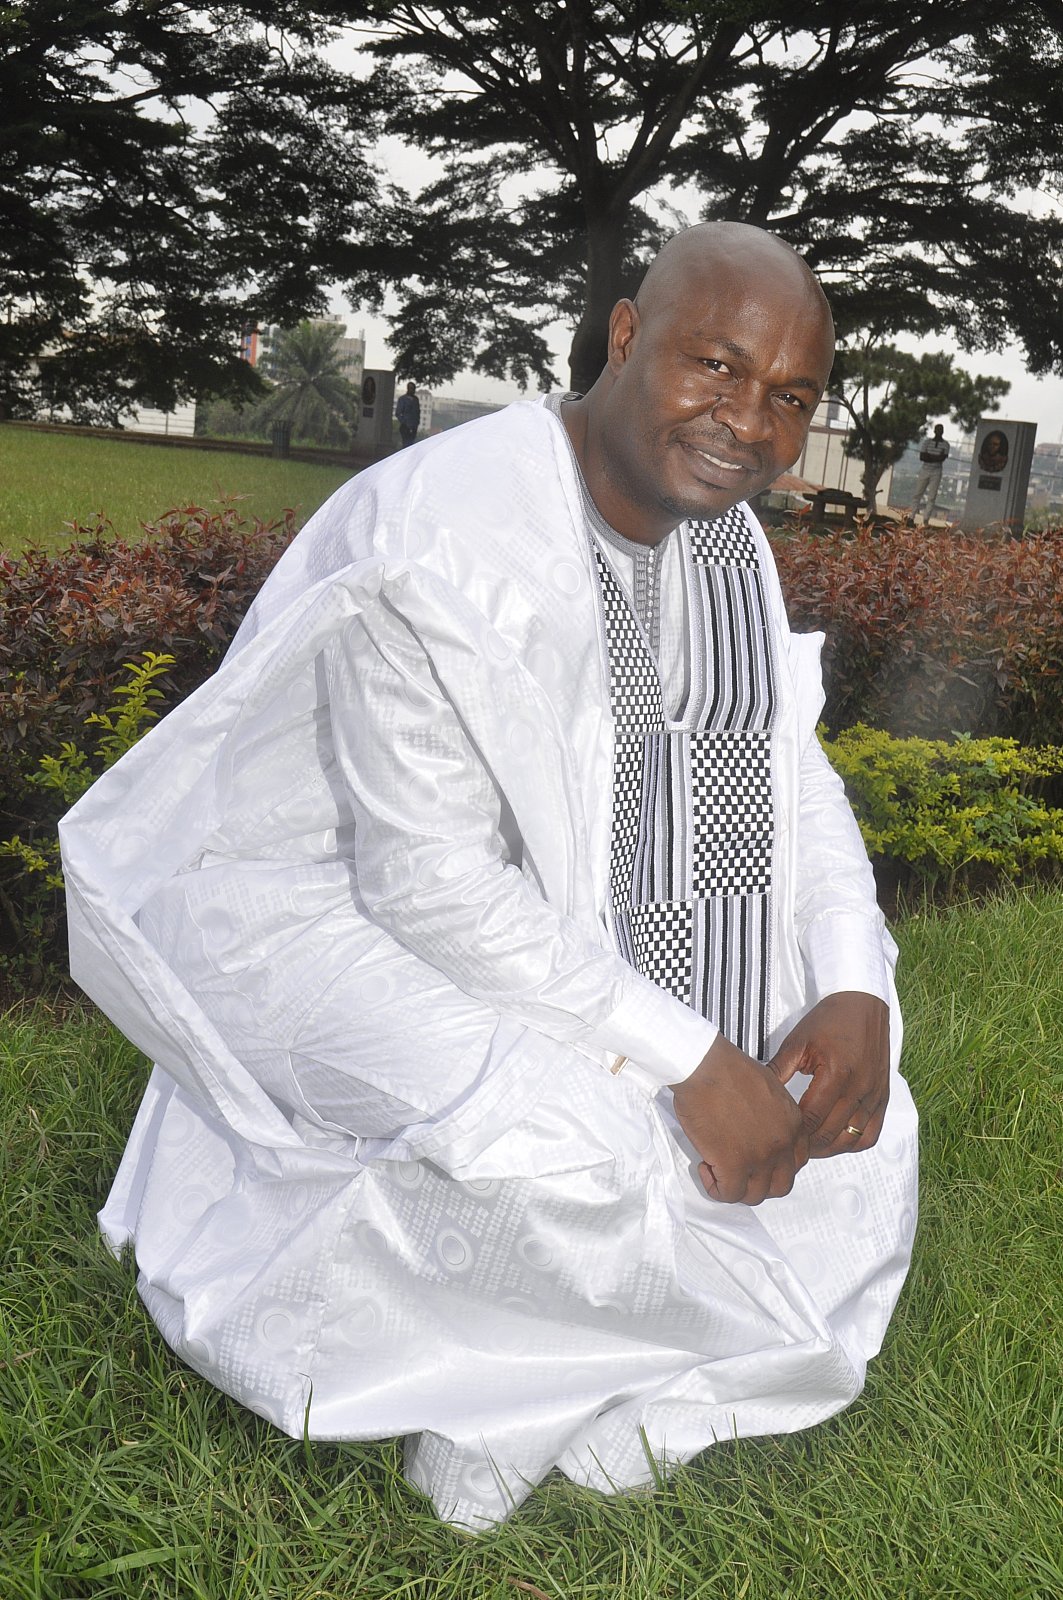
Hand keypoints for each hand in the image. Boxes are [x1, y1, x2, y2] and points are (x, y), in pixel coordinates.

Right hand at [671, 1034, 809, 1204]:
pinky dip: (715, 1188)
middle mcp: (782, 1144)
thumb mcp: (769, 1086)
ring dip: (736, 1187)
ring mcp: (760, 1157)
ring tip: (718, 1169)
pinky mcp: (734, 1165)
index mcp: (793, 1124)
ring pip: (755, 1196)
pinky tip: (706, 1167)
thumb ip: (773, 1113)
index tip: (756, 1160)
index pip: (797, 1162)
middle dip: (758, 1183)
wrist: (706, 1066)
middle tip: (738, 1171)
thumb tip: (759, 1127)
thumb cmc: (727, 1069)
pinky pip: (729, 1195)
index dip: (774, 1166)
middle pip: (780, 1185)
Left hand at [769, 991, 889, 1158]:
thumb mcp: (798, 1042)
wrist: (863, 1004)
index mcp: (837, 1073)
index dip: (793, 1133)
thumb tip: (758, 1093)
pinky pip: (871, 1134)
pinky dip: (853, 1142)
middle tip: (789, 1146)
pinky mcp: (883, 1097)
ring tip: (809, 1146)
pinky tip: (836, 1140)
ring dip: (829, 1148)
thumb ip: (779, 1070)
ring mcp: (875, 1095)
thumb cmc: (828, 1020)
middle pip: (830, 1134)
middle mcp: (860, 1088)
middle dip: (807, 1145)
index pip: (811, 1118)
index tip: (778, 1136)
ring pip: (851, 1139)